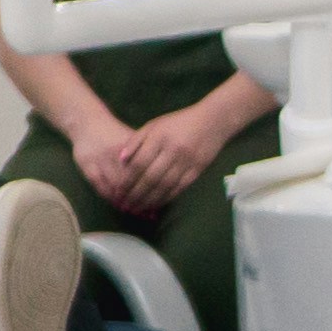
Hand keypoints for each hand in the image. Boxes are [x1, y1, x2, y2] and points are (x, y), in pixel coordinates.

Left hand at [80, 113, 207, 215]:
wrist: (213, 121)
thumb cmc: (179, 122)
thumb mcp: (155, 125)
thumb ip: (136, 140)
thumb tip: (120, 160)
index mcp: (159, 138)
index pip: (139, 164)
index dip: (127, 180)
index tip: (118, 192)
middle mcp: (173, 151)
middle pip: (150, 178)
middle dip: (136, 195)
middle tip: (125, 206)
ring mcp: (186, 162)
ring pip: (164, 186)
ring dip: (149, 200)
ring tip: (137, 209)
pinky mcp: (197, 170)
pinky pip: (179, 188)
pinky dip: (166, 198)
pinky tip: (156, 204)